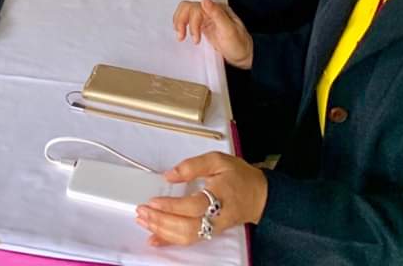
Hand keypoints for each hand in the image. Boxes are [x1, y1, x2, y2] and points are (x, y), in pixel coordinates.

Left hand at [136, 152, 266, 246]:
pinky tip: (155, 239)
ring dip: (162, 231)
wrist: (260, 196)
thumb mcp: (218, 160)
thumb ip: (193, 165)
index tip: (152, 201)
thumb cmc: (239, 177)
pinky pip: (189, 240)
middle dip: (161, 221)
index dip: (171, 206)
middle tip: (142, 212)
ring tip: (144, 221)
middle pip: (187, 226)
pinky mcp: (210, 232)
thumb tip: (170, 174)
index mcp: (220, 196)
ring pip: (187, 236)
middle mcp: (217, 216)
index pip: (193, 206)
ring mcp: (213, 227)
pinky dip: (170, 241)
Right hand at [172, 0, 252, 68]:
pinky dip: (182, 26)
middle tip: (181, 35)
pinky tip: (183, 34)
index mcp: (217, 9)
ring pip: (186, 13)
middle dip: (181, 21)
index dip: (192, 22)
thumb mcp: (229, 30)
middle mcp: (210, 11)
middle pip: (188, 8)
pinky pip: (188, 21)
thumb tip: (205, 0)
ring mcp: (206, 18)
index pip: (196, 7)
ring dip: (180, 23)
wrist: (244, 56)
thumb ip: (216, 14)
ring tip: (181, 36)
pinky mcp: (203, 26)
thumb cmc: (240, 45)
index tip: (195, 37)